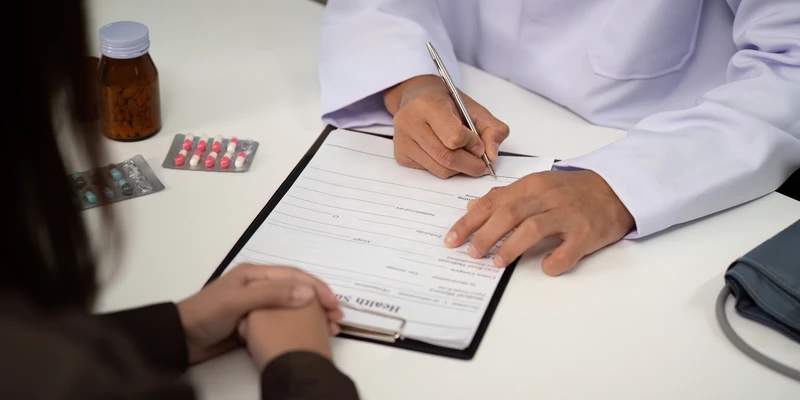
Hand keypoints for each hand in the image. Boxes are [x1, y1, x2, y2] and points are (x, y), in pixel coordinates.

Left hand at [176, 264, 342, 363]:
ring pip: (293, 307)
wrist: (180, 340)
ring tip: (329, 328)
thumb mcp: (238, 301)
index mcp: (255, 274)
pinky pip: (283, 322)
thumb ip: (271, 295)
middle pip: (297, 290)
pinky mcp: (256, 323)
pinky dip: (299, 327)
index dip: (316, 288)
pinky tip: (308, 335)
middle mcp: (259, 287)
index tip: (332, 303)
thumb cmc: (204, 315)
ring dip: (312, 316)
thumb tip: (306, 292)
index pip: (294, 276)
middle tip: (336, 317)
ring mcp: (258, 306)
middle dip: (319, 302)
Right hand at [383, 75, 509, 177]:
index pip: (454, 137)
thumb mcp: (474, 108)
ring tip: (464, 157)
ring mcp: (402, 140)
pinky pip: (429, 172)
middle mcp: (409, 121)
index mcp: (428, 104)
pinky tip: (446, 154)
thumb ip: (492, 129)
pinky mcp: (400, 154)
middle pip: (446, 157)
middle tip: (481, 164)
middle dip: (470, 164)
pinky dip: (444, 168)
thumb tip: (492, 155)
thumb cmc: (446, 102)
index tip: (479, 144)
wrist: (417, 96)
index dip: (473, 144)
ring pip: (439, 169)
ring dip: (459, 169)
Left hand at [444, 170, 634, 275]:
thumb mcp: (537, 185)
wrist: (616, 190)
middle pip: (509, 213)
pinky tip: (545, 268)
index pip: (493, 202)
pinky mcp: (587, 233)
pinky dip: (555, 261)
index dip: (469, 221)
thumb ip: (504, 196)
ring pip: (533, 228)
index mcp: (531, 185)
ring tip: (496, 263)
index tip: (451, 239)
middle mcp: (547, 197)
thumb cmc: (571, 191)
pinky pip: (568, 250)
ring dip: (511, 246)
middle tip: (472, 253)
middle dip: (485, 234)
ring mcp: (568, 215)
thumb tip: (473, 206)